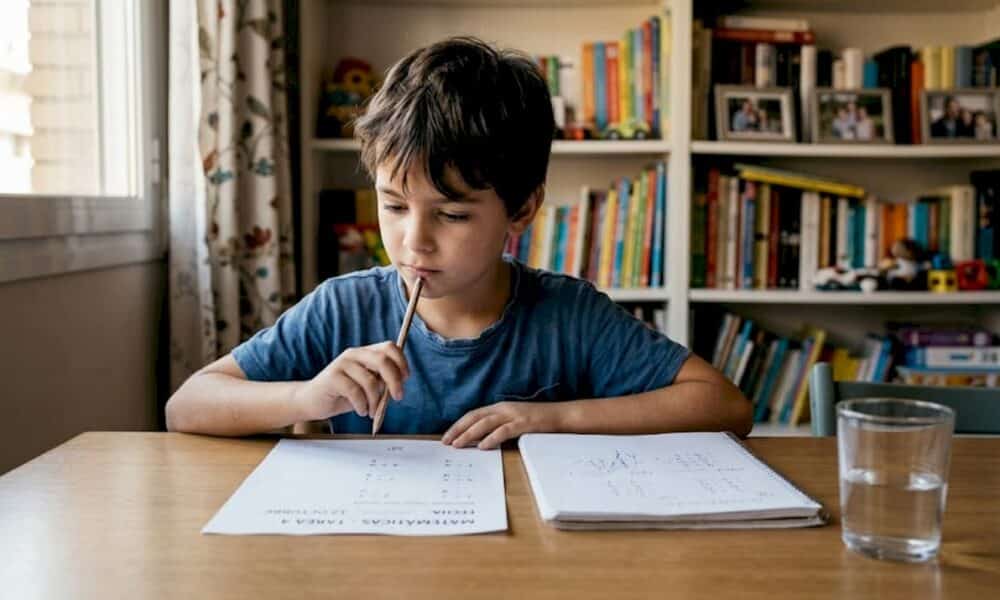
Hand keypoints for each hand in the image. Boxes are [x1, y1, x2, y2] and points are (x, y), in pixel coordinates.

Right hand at [293, 342, 408, 420]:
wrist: (313, 401)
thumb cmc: (343, 395)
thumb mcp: (367, 387)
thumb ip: (381, 381)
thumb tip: (399, 383)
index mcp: (365, 353)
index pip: (389, 347)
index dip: (401, 361)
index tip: (406, 378)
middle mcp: (354, 354)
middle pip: (383, 360)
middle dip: (394, 381)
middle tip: (398, 397)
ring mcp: (342, 363)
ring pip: (370, 381)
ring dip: (375, 401)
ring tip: (371, 411)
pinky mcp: (332, 377)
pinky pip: (355, 391)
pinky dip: (362, 405)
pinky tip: (360, 411)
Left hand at [441, 402, 561, 449]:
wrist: (562, 416)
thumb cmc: (538, 422)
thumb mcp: (515, 422)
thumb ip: (499, 428)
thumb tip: (480, 441)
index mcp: (500, 407)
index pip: (474, 415)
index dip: (459, 425)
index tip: (447, 436)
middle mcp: (504, 408)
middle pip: (475, 417)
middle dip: (458, 429)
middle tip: (446, 442)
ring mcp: (514, 414)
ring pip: (485, 423)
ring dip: (470, 434)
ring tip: (458, 444)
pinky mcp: (524, 423)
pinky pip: (504, 430)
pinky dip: (492, 438)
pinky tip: (483, 446)